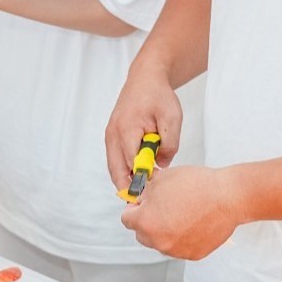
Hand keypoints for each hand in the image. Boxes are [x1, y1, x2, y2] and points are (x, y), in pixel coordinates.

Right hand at [104, 63, 184, 191]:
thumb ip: (169, 144)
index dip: (141, 179)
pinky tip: (139, 177)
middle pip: (116, 171)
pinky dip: (124, 171)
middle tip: (144, 202)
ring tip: (143, 191)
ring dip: (126, 180)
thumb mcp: (172, 118)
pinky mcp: (111, 137)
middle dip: (129, 187)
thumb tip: (162, 166)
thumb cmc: (159, 96)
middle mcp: (113, 134)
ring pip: (113, 168)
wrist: (145, 79)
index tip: (153, 192)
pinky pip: (114, 160)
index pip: (131, 163)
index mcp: (127, 128)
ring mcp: (109, 136)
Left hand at [121, 165, 244, 260]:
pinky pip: (179, 247)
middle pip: (142, 234)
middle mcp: (158, 241)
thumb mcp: (161, 179)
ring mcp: (175, 250)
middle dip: (148, 221)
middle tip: (163, 207)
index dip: (134, 208)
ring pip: (161, 242)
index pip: (127, 219)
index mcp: (145, 222)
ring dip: (165, 230)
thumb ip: (145, 192)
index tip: (142, 204)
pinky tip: (192, 222)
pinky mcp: (192, 254)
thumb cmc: (197, 186)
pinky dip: (182, 237)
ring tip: (181, 213)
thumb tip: (141, 197)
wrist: (227, 197)